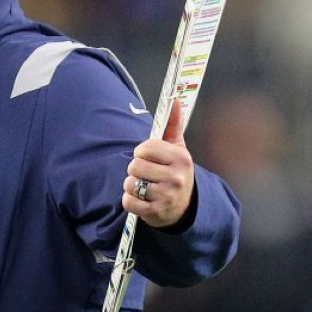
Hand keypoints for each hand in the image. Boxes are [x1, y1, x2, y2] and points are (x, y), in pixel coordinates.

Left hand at [122, 99, 194, 227]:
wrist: (183, 206)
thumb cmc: (175, 172)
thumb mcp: (178, 148)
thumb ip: (173, 125)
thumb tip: (175, 100)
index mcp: (180, 158)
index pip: (145, 148)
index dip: (141, 152)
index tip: (148, 157)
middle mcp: (176, 177)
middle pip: (134, 166)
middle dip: (135, 170)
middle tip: (144, 174)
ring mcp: (166, 195)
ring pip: (130, 184)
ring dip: (131, 186)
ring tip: (142, 187)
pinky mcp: (155, 212)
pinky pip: (128, 202)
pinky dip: (129, 201)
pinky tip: (139, 199)